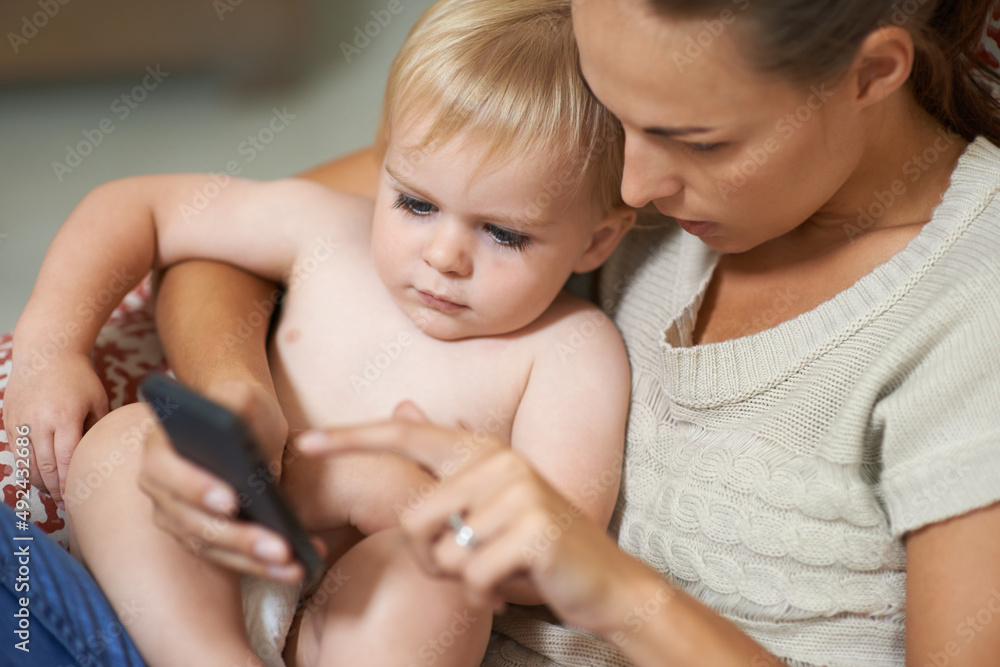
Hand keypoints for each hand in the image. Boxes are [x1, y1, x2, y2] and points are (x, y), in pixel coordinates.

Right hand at [3, 351, 108, 505]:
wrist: (45, 354)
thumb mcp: (97, 400)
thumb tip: (102, 456)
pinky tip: (40, 475)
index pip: (66, 460)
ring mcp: (20, 422)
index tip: (78, 496)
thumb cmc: (78, 378)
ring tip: (54, 493)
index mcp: (64, 418)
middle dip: (56, 489)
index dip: (71, 482)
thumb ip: (98, 429)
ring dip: (40, 482)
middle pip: (45, 467)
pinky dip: (27, 467)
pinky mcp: (9, 421)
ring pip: (27, 464)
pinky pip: (17, 452)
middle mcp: (39, 422)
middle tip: (67, 502)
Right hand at [138, 380, 315, 580]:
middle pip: (193, 521)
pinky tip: (298, 570)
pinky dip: (263, 567)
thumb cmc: (241, 406)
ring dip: (254, 561)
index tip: (231, 500)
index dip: (196, 488)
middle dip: (239, 537)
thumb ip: (234, 401)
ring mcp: (178, 520)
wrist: (245, 425)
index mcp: (157, 449)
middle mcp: (159, 491)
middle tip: (281, 547)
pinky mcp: (203, 540)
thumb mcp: (241, 394)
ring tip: (295, 564)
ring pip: (213, 548)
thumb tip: (233, 429)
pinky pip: (230, 560)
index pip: (168, 472)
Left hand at [295, 406, 656, 635]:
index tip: (305, 441)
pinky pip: (470, 577)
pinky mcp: (532, 531)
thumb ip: (443, 462)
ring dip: (459, 579)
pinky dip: (483, 596)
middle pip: (412, 518)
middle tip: (470, 563)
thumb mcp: (488, 499)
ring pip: (439, 552)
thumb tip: (404, 404)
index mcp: (482, 451)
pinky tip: (511, 586)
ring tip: (495, 571)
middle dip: (429, 558)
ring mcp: (518, 494)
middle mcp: (498, 462)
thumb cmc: (534, 544)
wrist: (604, 581)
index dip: (353, 438)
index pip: (407, 434)